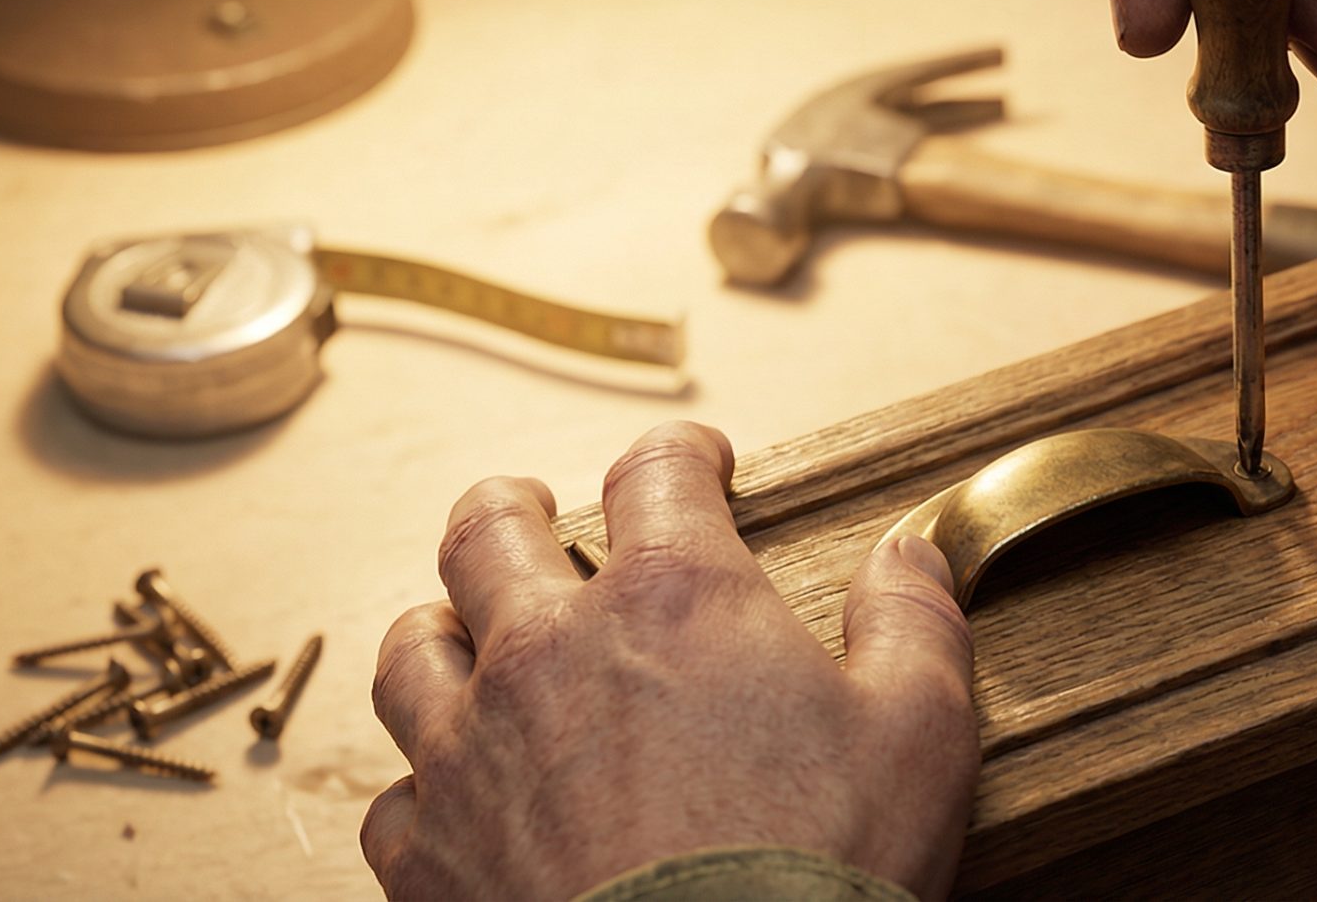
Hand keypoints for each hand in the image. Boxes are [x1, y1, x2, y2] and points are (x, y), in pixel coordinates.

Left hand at [364, 423, 977, 900]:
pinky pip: (396, 798)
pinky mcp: (430, 858)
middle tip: (538, 514)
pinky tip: (461, 796)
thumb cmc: (818, 870)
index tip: (700, 464)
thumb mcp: (921, 731)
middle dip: (516, 509)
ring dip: (446, 630)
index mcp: (673, 598)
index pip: (656, 471)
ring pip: (413, 651)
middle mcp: (549, 653)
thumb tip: (912, 553)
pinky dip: (427, 786)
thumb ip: (913, 623)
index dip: (682, 456)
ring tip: (472, 635)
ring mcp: (470, 753)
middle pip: (488, 531)